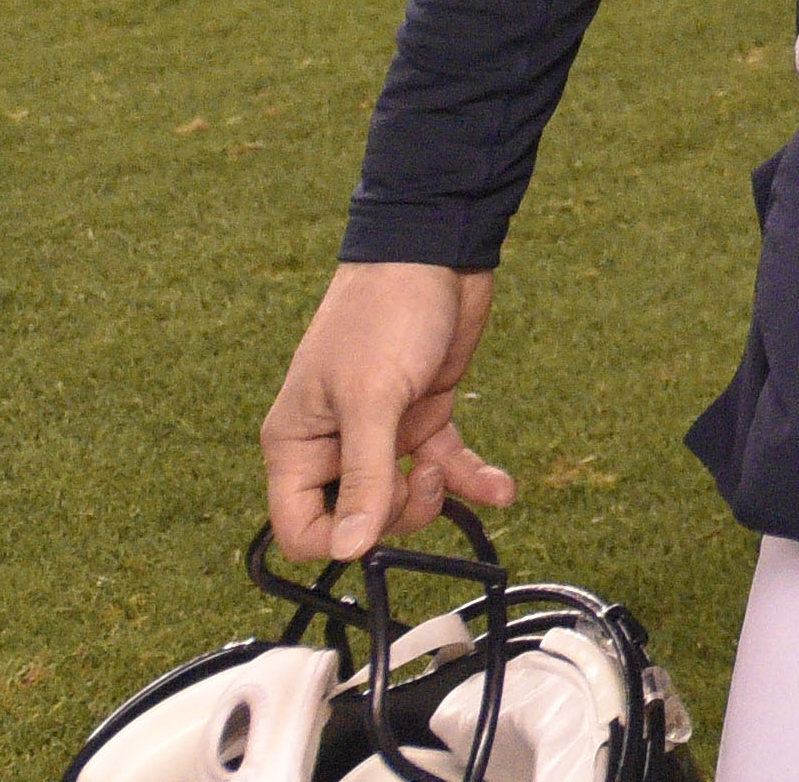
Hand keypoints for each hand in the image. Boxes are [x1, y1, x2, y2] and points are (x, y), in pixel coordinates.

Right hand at [261, 261, 511, 559]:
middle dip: (395, 514)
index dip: (338, 539)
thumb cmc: (385, 313)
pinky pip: (445, 464)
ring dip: (435, 498)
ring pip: (402, 497)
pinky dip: (472, 478)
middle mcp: (333, 443)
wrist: (437, 250)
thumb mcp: (372, 399)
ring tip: (453, 473)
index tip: (378, 521)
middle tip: (422, 480)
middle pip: (357, 519)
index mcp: (297, 443)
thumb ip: (363, 477)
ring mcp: (380, 431)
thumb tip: (350, 549)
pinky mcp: (422, 414)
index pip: (300, 527)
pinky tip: (501, 489)